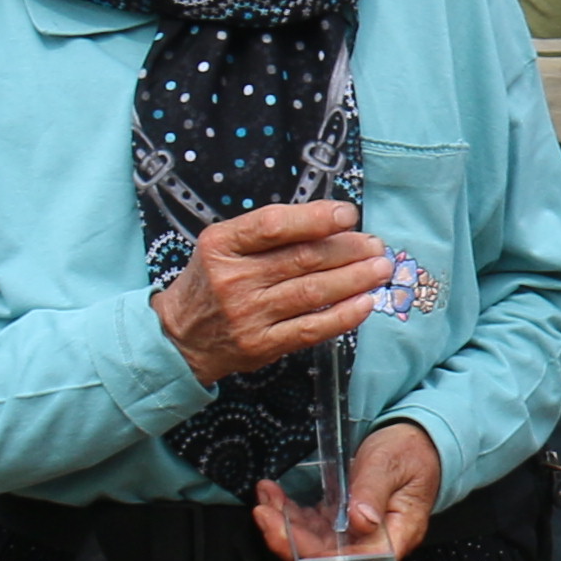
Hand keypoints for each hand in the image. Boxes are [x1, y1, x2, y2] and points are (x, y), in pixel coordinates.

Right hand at [156, 200, 391, 382]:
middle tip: (375, 245)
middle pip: (301, 258)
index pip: (274, 225)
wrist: (180, 337)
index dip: (315, 218)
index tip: (348, 215)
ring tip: (380, 269)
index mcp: (222, 244)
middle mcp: (233, 278)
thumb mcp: (224, 245)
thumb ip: (268, 233)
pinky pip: (311, 328)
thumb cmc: (212, 282)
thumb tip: (331, 224)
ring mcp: (248, 314)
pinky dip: (343, 316)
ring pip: (312, 292)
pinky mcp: (262, 345)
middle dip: (348, 249)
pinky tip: (365, 303)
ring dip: (354, 279)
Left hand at [256, 420, 440, 560]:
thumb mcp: (390, 463)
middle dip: (293, 545)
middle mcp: (376, 541)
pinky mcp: (340, 523)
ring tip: (265, 501)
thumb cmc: (409, 451)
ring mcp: (356, 534)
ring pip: (315, 546)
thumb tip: (360, 521)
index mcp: (399, 533)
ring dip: (284, 527)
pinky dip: (287, 514)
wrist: (414, 441)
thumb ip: (373, 491)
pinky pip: (310, 528)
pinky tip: (272, 496)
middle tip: (265, 517)